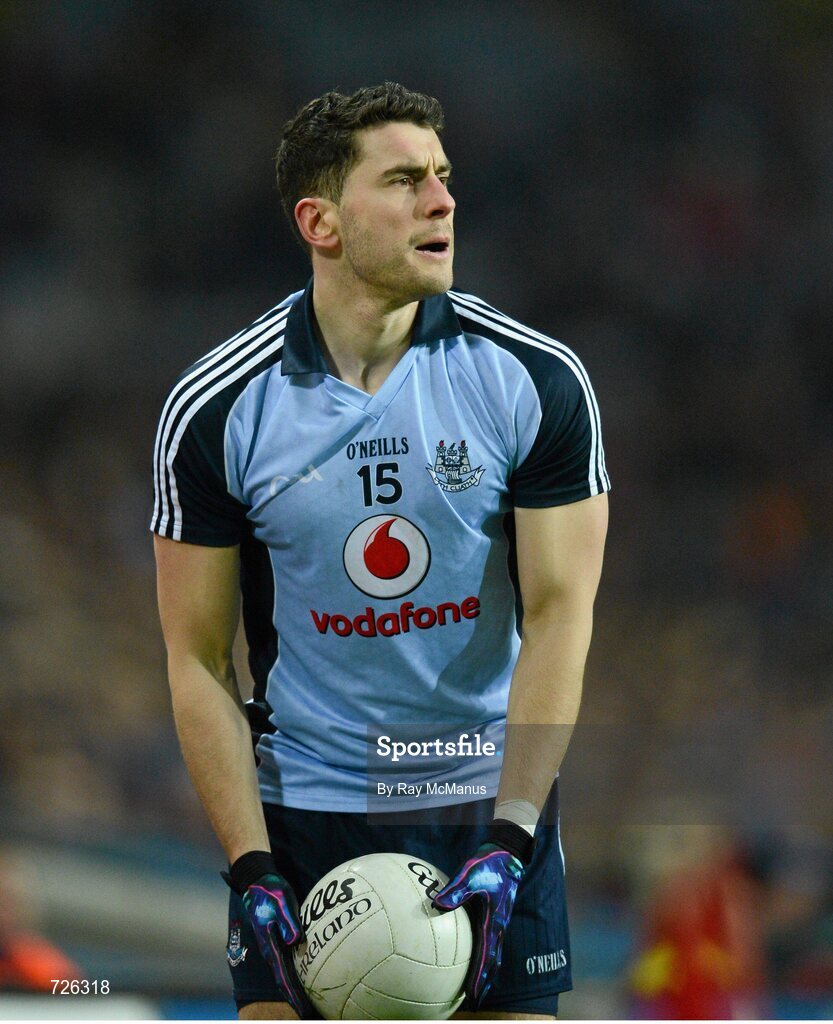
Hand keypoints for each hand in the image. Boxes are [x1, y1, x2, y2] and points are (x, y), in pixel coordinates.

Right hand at [223, 853, 313, 1017]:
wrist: (258, 880)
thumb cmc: (271, 890)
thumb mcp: (282, 902)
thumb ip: (288, 922)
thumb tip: (296, 941)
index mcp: (270, 945)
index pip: (283, 977)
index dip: (293, 996)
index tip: (303, 1011)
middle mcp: (271, 950)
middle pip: (284, 981)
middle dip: (296, 998)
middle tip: (309, 1013)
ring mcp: (274, 945)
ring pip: (286, 972)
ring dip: (296, 988)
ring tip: (309, 1003)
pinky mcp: (279, 937)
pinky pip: (289, 960)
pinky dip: (297, 972)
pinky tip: (308, 975)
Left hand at [432, 820, 533, 1006]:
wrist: (507, 853)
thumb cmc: (490, 863)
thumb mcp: (471, 873)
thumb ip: (456, 890)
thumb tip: (437, 904)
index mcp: (495, 921)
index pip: (487, 957)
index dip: (480, 978)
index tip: (474, 996)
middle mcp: (498, 926)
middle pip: (493, 962)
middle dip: (485, 983)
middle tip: (475, 1002)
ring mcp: (498, 921)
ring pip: (493, 953)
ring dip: (486, 972)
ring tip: (476, 988)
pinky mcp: (494, 914)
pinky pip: (489, 940)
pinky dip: (484, 954)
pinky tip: (471, 955)